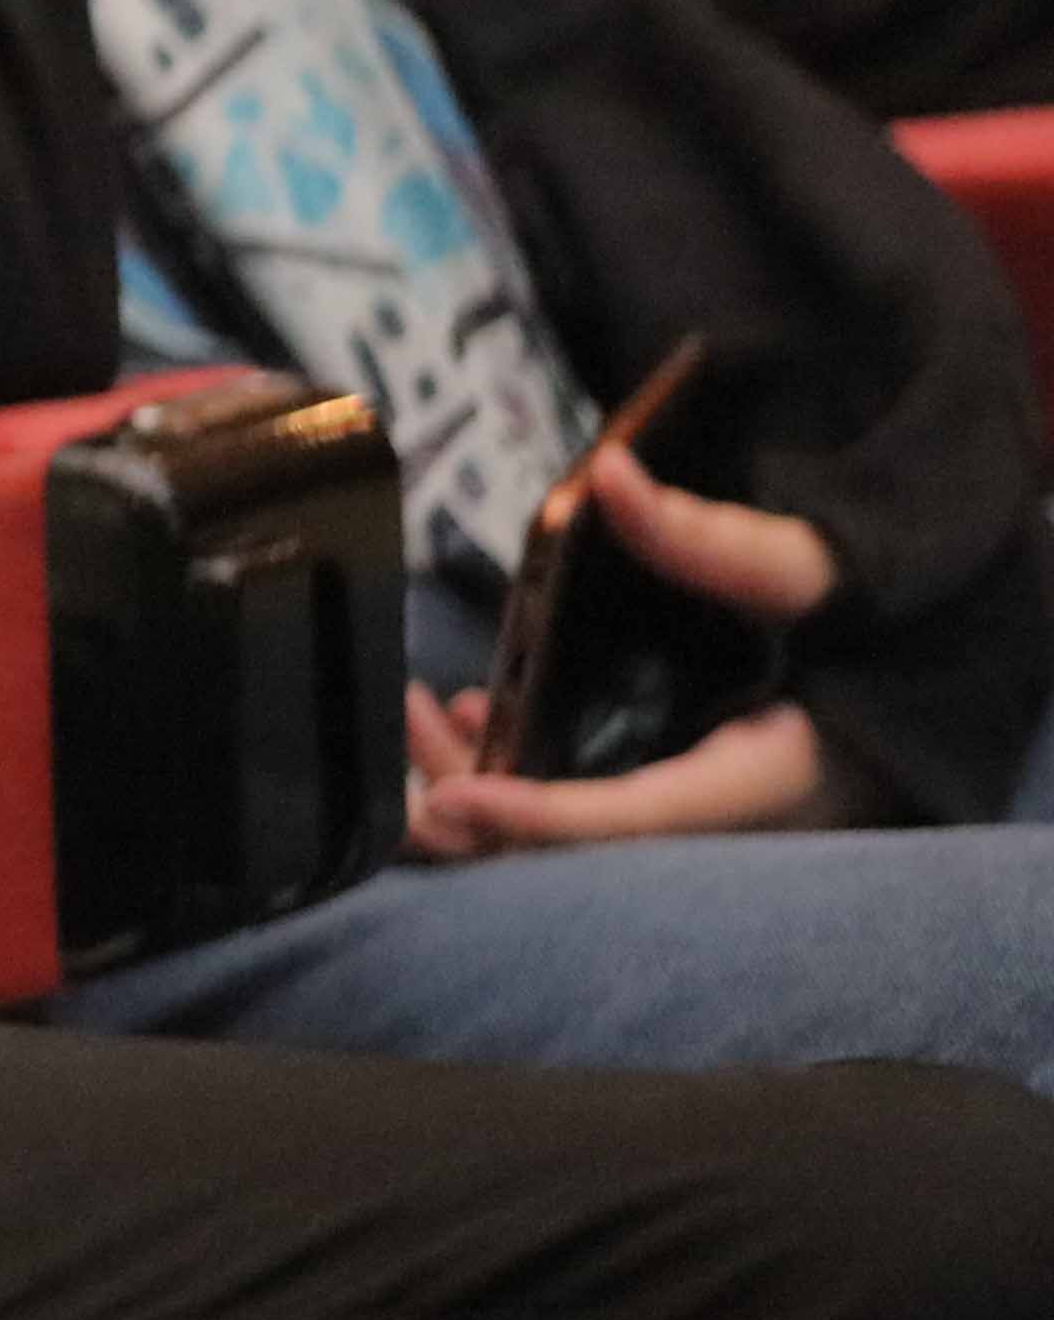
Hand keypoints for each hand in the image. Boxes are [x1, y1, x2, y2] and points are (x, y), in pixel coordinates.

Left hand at [407, 447, 845, 857]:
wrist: (916, 654)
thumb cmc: (876, 620)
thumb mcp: (811, 572)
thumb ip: (714, 538)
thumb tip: (611, 477)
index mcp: (769, 780)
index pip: (643, 819)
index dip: (544, 817)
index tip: (456, 797)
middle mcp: (727, 819)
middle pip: (582, 842)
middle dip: (478, 794)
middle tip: (404, 714)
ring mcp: (696, 809)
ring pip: (568, 827)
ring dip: (483, 774)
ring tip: (423, 707)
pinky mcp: (672, 788)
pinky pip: (578, 803)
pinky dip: (515, 767)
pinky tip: (469, 715)